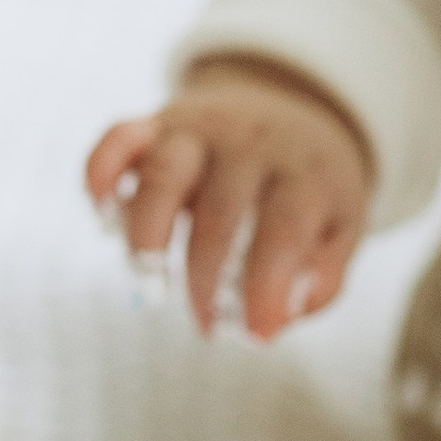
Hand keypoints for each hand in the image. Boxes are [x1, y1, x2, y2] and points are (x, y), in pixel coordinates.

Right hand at [84, 54, 372, 337]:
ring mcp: (200, 128)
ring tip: (148, 286)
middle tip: (206, 326)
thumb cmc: (309, 188)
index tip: (258, 334)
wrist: (288, 106)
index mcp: (304, 172)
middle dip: (207, 280)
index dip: (268, 286)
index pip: (285, 229)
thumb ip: (320, 277)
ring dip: (148, 236)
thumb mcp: (340, 227)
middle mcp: (250, 143)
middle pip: (220, 213)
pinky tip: (102, 216)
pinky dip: (101, 172)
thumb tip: (278, 320)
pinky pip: (119, 138)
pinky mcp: (157, 121)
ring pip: (163, 174)